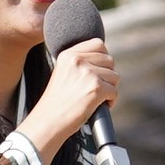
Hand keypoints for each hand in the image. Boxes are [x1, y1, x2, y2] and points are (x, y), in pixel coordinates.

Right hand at [25, 36, 117, 150]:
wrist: (49, 121)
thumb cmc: (57, 102)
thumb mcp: (63, 73)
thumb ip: (79, 64)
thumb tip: (104, 61)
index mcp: (68, 54)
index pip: (98, 44)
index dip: (103, 58)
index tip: (100, 70)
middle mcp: (77, 60)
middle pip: (110, 60)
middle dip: (108, 76)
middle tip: (98, 88)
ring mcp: (87, 73)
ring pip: (115, 76)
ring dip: (110, 89)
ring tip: (96, 98)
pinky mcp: (96, 88)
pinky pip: (115, 92)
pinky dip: (111, 101)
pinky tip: (99, 106)